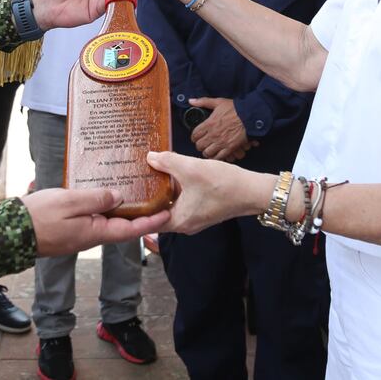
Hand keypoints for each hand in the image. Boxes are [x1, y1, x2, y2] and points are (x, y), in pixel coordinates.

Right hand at [23, 188, 170, 255]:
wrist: (10, 232)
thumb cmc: (39, 217)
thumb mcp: (69, 202)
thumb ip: (95, 199)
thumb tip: (119, 196)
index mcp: (94, 232)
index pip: (130, 229)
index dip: (151, 221)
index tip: (167, 213)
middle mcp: (91, 236)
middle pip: (122, 226)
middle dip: (141, 215)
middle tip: (156, 200)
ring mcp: (80, 234)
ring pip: (108, 222)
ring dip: (123, 211)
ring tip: (136, 194)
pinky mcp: (70, 229)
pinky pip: (93, 219)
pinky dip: (105, 208)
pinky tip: (105, 195)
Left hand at [145, 151, 261, 233]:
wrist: (253, 190)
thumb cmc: (223, 184)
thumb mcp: (191, 168)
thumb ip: (167, 162)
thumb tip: (150, 157)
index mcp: (178, 221)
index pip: (148, 220)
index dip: (137, 207)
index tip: (127, 193)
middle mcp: (185, 224)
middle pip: (159, 211)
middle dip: (149, 195)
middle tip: (135, 178)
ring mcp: (195, 218)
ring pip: (171, 204)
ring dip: (163, 190)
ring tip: (150, 173)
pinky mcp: (203, 210)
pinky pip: (183, 201)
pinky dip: (176, 190)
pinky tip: (173, 173)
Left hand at [188, 97, 253, 160]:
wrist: (250, 116)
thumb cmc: (235, 108)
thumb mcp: (218, 102)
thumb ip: (203, 102)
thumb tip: (191, 101)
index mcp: (209, 124)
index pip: (195, 135)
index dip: (194, 137)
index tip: (196, 137)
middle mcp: (213, 134)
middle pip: (199, 146)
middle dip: (200, 145)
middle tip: (203, 143)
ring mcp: (221, 142)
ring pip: (207, 153)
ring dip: (207, 152)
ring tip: (209, 149)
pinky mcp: (230, 148)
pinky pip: (219, 157)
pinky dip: (216, 157)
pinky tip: (217, 154)